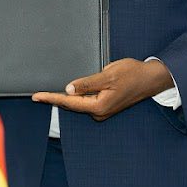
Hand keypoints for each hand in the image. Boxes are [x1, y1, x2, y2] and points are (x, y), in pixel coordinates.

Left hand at [32, 58, 173, 120]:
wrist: (150, 79)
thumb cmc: (132, 75)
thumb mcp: (108, 75)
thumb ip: (87, 83)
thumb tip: (69, 89)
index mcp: (99, 106)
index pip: (69, 101)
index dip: (51, 98)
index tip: (37, 97)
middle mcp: (99, 112)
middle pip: (72, 105)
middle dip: (55, 99)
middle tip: (38, 95)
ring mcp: (102, 110)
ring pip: (78, 103)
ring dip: (66, 97)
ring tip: (50, 93)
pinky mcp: (105, 105)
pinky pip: (86, 101)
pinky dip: (76, 96)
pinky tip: (70, 91)